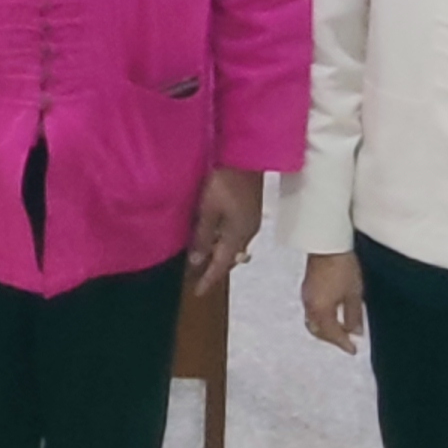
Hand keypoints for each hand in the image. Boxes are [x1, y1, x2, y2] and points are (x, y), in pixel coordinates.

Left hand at [186, 166, 261, 294]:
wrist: (247, 155)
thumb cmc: (225, 181)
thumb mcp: (208, 210)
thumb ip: (203, 236)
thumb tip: (196, 261)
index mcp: (238, 235)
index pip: (221, 265)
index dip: (208, 280)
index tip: (197, 292)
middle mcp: (248, 232)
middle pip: (229, 257)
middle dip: (215, 269)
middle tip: (199, 277)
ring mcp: (251, 221)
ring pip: (233, 245)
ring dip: (219, 254)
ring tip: (204, 258)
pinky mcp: (250, 209)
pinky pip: (235, 233)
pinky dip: (223, 240)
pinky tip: (214, 235)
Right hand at [301, 248, 363, 351]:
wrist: (328, 243)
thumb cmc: (343, 268)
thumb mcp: (354, 294)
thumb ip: (354, 316)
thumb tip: (356, 333)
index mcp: (321, 311)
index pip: (332, 334)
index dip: (343, 344)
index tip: (353, 351)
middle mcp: (309, 306)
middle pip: (318, 331)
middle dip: (332, 339)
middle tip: (346, 342)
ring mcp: (306, 296)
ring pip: (314, 321)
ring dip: (326, 329)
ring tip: (340, 329)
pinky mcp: (307, 286)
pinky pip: (312, 310)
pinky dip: (322, 317)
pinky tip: (333, 313)